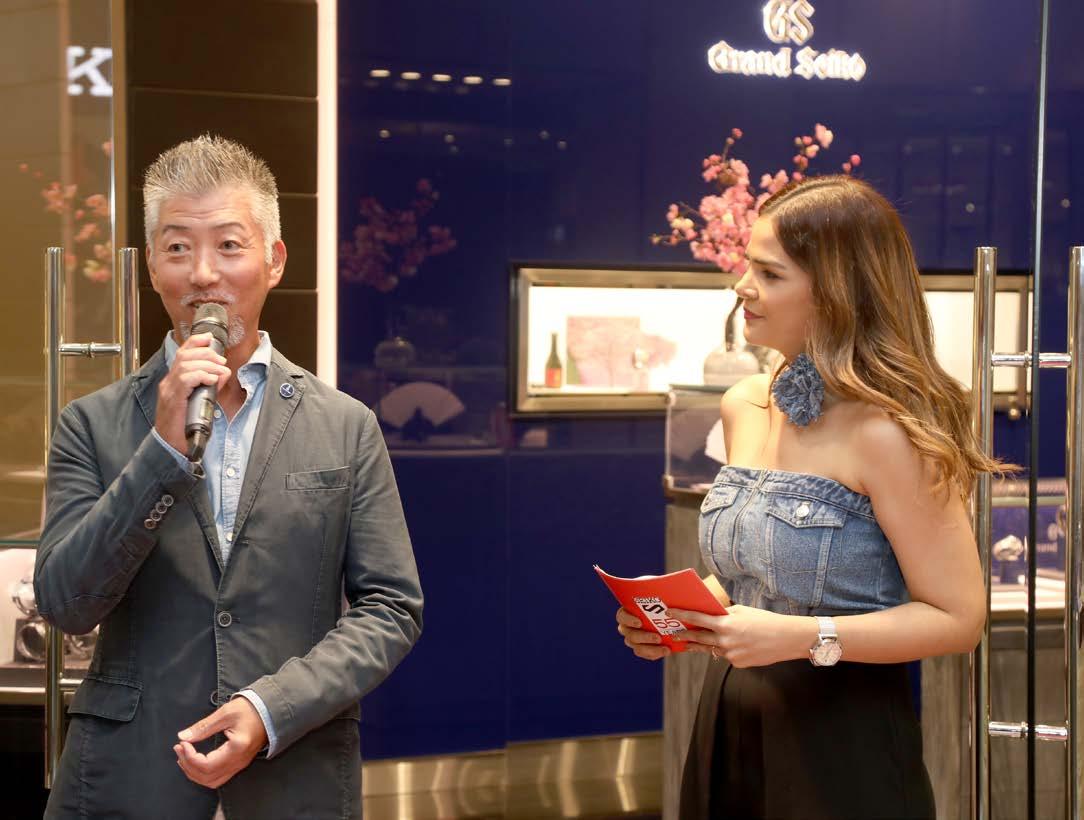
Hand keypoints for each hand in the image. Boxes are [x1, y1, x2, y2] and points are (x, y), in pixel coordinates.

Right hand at [155, 333, 230, 452]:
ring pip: (186, 365)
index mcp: (174, 380)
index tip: (209, 338)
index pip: (182, 353)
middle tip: (221, 361)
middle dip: (206, 354)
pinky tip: (212, 380)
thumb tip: (223, 373)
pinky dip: (201, 376)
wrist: (170, 445)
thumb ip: (211, 386)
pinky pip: (186, 379)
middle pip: (184, 356)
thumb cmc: (185, 425)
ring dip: (207, 365)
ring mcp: (169, 390)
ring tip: (220, 371)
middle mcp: (169, 382)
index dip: (195, 342)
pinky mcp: (173, 399)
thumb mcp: (201, 400)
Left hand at [173, 697, 266, 788]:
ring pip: (212, 781)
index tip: (182, 743)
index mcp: (237, 749)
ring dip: (194, 772)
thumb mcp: (226, 713)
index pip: (207, 765)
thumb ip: (204, 726)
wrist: (270, 711)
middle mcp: (238, 762)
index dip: (190, 757)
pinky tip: (196, 760)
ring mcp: (239, 765)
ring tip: (184, 756)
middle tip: (179, 748)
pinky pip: (217, 777)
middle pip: (207, 777)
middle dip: (188, 765)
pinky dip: (203, 773)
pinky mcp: (238, 764)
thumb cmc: (250, 709)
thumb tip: (183, 736)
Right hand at [616, 606, 670, 660]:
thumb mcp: (657, 601)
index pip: (621, 617)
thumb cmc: (658, 606)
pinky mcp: (641, 650)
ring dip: (652, 649)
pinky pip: (646, 655)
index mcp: (626, 614)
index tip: (640, 623)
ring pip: (638, 648)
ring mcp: (632, 641)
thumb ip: (657, 601)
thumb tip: (663, 599)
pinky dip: (656, 654)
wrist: (667, 620)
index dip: (629, 620)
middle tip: (658, 637)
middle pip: (630, 635)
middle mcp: (626, 629)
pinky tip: (666, 651)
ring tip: (666, 649)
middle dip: (645, 637)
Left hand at [666, 605, 816, 667]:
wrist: (787, 639)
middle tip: (674, 634)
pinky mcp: (738, 663)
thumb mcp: (743, 611)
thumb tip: (709, 615)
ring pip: (712, 649)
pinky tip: (734, 646)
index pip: (698, 619)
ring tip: (689, 643)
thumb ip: (724, 614)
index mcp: (726, 624)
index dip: (682, 615)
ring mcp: (731, 654)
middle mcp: (726, 640)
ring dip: (701, 645)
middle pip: (699, 638)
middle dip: (685, 636)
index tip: (670, 612)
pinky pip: (726, 656)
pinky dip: (726, 650)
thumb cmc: (765, 620)